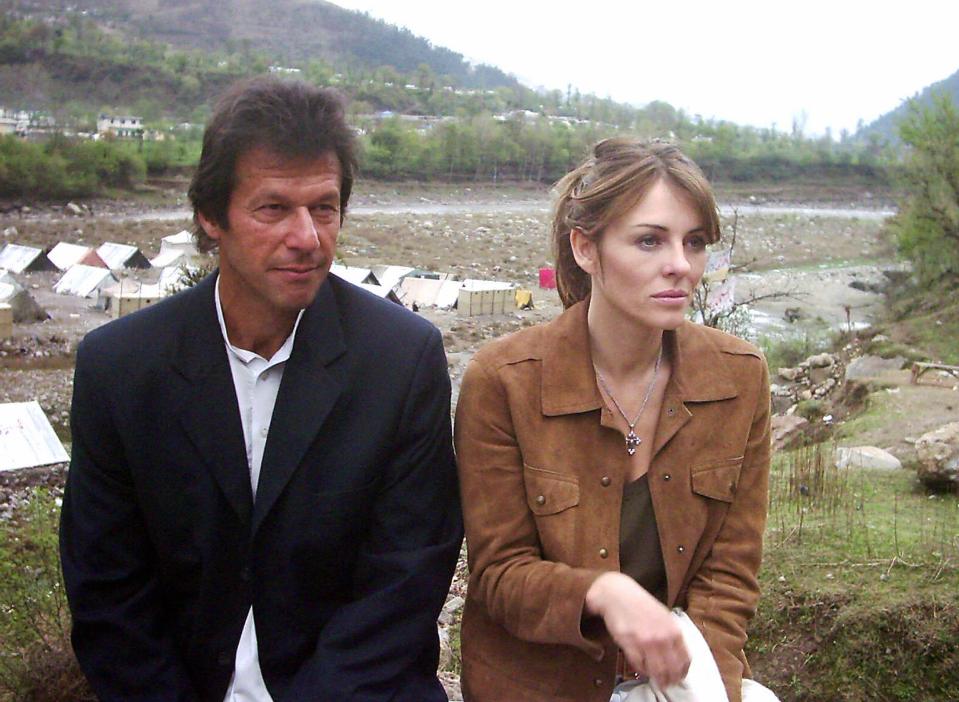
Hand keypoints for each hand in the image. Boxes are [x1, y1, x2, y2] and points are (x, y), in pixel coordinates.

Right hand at [585, 572, 689, 687]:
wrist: (617, 594)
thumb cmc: (640, 604)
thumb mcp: (663, 616)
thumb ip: (671, 634)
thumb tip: (677, 655)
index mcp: (673, 630)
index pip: (685, 659)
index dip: (682, 672)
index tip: (679, 677)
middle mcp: (662, 637)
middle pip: (672, 669)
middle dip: (670, 679)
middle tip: (667, 683)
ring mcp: (646, 642)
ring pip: (657, 671)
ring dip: (657, 678)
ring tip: (657, 681)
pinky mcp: (630, 645)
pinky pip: (639, 665)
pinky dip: (642, 670)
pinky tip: (643, 668)